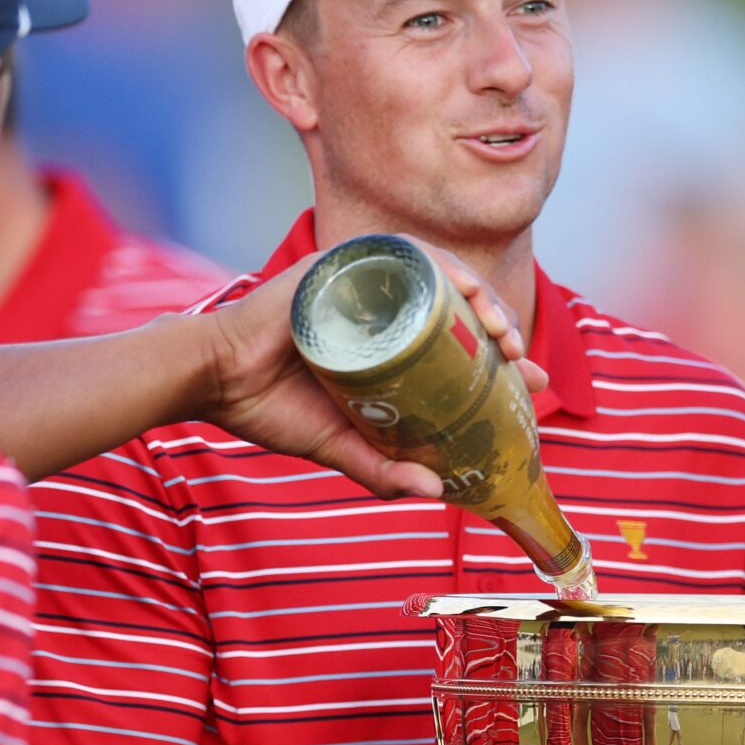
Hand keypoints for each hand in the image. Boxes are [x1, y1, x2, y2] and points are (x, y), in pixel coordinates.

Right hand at [198, 248, 545, 499]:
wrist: (212, 380)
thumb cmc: (270, 406)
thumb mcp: (342, 444)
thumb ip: (384, 469)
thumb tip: (435, 492)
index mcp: (387, 343)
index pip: (456, 342)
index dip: (501, 355)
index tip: (532, 379)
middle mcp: (381, 307)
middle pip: (458, 304)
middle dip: (500, 326)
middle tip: (520, 359)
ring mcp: (363, 283)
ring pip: (440, 274)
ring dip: (480, 296)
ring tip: (502, 332)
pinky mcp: (342, 265)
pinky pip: (401, 253)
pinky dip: (439, 266)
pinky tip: (464, 293)